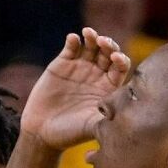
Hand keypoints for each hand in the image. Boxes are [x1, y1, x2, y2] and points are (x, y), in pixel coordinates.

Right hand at [20, 27, 130, 149]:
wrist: (43, 131)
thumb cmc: (71, 133)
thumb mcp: (94, 127)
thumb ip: (108, 118)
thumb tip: (124, 113)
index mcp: (109, 89)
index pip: (120, 69)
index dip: (121, 60)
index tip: (117, 59)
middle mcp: (97, 76)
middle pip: (108, 53)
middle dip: (109, 45)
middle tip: (104, 43)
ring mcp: (80, 68)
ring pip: (91, 46)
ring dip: (93, 37)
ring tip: (90, 35)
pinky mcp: (62, 64)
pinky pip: (71, 47)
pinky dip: (74, 41)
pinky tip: (74, 39)